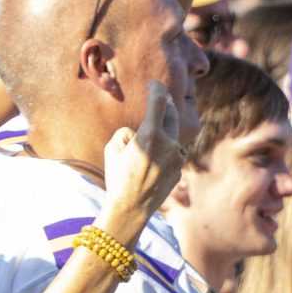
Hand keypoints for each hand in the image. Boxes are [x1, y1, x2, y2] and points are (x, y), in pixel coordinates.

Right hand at [101, 82, 185, 229]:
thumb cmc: (117, 177)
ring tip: (156, 126)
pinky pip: (174, 151)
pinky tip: (156, 154)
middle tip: (162, 98)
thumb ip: (127, 133)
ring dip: (166, 127)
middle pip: (172, 114)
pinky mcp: (179, 169)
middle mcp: (168, 144)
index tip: (153, 84)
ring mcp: (176, 158)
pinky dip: (167, 148)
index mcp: (150, 135)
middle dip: (167, 103)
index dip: (156, 89)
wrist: (131, 208)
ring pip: (174, 134)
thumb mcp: (112, 149)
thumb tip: (138, 131)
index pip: (159, 101)